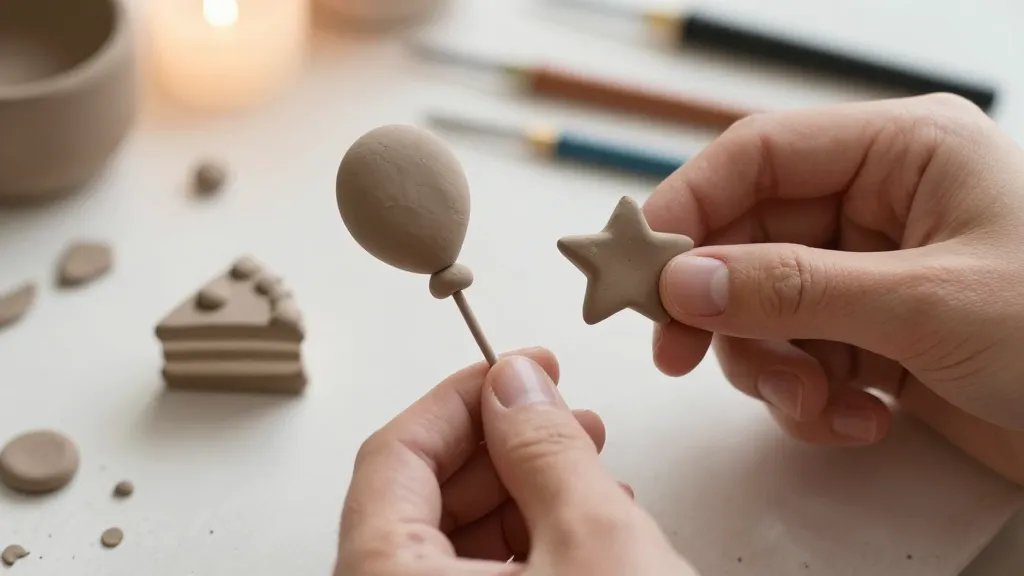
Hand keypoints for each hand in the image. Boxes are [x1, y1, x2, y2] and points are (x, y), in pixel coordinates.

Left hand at [335, 348, 696, 575]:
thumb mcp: (593, 541)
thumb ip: (545, 447)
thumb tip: (516, 382)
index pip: (393, 456)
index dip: (457, 398)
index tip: (508, 366)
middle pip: (419, 497)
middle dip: (500, 444)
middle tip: (562, 410)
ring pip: (452, 544)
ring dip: (522, 493)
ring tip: (591, 463)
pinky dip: (528, 547)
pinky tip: (587, 525)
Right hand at [644, 93, 1023, 484]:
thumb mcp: (927, 304)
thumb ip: (794, 289)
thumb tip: (685, 283)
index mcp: (901, 153)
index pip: (758, 154)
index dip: (690, 205)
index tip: (642, 266)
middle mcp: (880, 205)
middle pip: (749, 238)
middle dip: (724, 307)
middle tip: (679, 355)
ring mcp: (875, 274)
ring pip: (766, 307)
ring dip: (772, 367)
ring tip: (814, 405)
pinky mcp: (877, 335)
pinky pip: (802, 354)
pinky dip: (812, 397)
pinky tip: (859, 420)